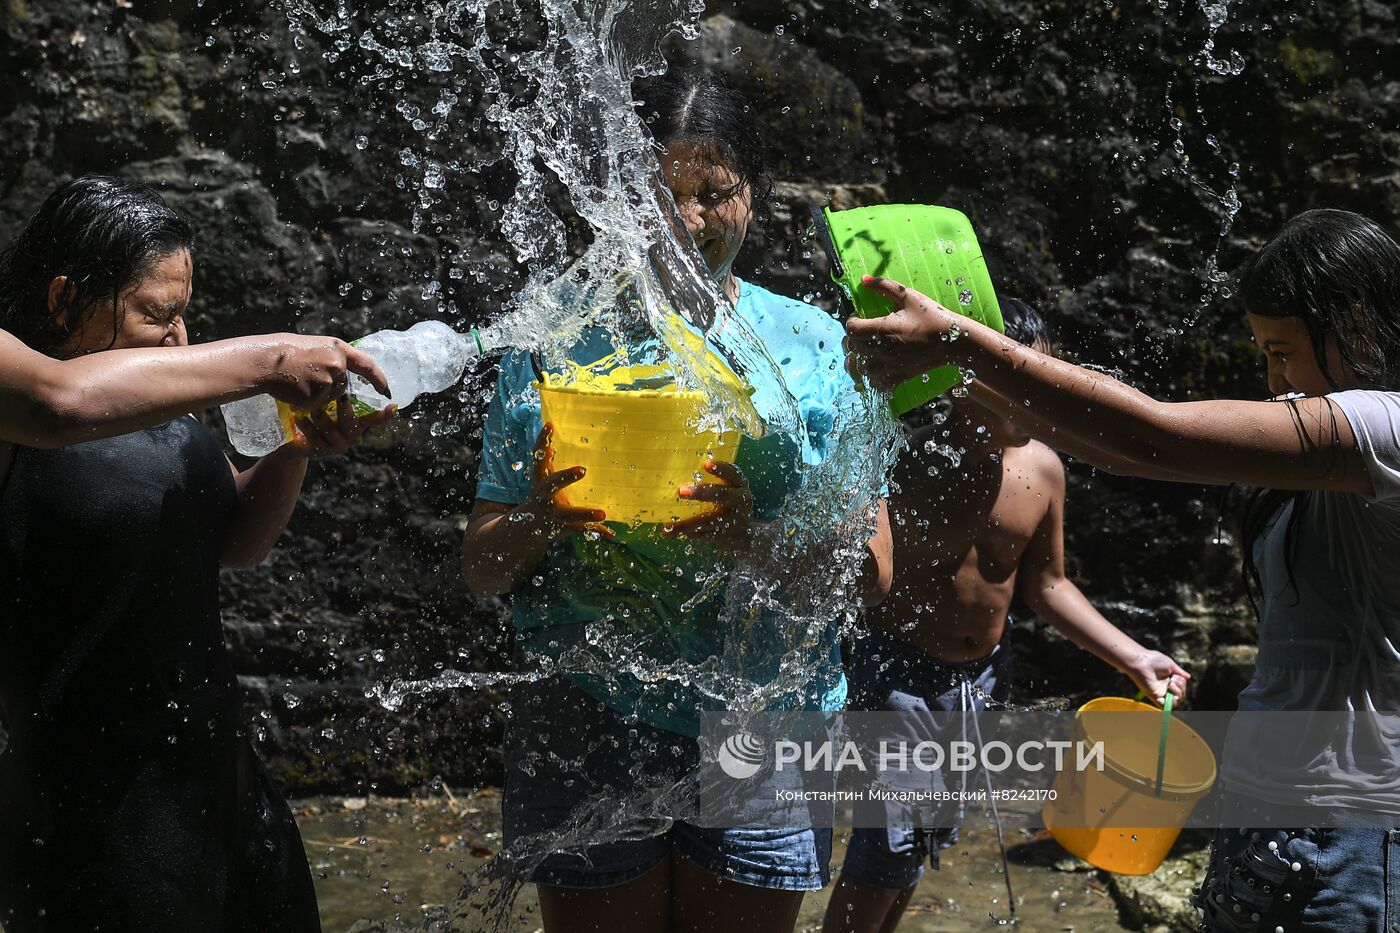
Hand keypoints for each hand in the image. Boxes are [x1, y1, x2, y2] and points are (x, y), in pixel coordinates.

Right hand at [265, 335, 390, 410]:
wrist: (267, 360)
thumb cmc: (289, 352)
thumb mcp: (317, 348)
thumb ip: (334, 358)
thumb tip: (345, 373)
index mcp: (338, 349)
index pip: (366, 365)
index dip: (378, 378)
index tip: (386, 390)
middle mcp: (337, 364)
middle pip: (342, 386)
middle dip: (329, 388)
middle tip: (306, 376)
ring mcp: (327, 381)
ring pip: (329, 398)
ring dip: (316, 395)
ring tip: (299, 380)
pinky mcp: (316, 397)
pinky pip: (315, 405)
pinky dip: (305, 402)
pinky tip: (295, 389)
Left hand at [288, 394, 395, 458]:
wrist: (294, 436)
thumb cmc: (314, 411)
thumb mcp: (327, 398)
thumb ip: (340, 387)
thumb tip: (343, 366)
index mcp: (357, 422)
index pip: (374, 418)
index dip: (384, 415)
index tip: (391, 406)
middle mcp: (351, 435)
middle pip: (352, 423)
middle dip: (345, 409)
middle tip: (339, 395)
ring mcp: (336, 445)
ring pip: (331, 430)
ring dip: (320, 414)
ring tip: (309, 405)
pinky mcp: (320, 451)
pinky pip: (315, 437)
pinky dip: (306, 425)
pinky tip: (299, 416)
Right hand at [515, 423, 611, 539]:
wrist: (528, 529)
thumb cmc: (541, 495)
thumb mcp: (541, 477)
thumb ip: (546, 456)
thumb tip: (550, 425)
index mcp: (540, 482)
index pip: (539, 458)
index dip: (542, 441)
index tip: (550, 425)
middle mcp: (545, 497)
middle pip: (552, 486)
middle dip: (566, 477)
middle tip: (582, 469)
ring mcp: (554, 515)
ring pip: (570, 515)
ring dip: (586, 513)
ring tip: (603, 512)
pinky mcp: (565, 527)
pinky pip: (584, 530)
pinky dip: (599, 531)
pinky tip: (612, 534)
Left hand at [662, 459, 754, 553]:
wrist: (743, 536)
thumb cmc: (726, 503)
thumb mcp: (727, 488)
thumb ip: (709, 480)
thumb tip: (672, 468)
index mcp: (739, 485)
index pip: (733, 473)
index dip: (721, 468)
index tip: (706, 464)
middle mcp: (740, 501)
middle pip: (722, 496)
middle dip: (702, 493)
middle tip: (681, 491)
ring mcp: (734, 521)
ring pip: (709, 521)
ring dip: (688, 523)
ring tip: (669, 525)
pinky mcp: (725, 536)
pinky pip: (704, 535)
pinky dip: (686, 533)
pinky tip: (670, 531)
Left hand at [843, 275, 964, 390]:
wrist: (953, 341)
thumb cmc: (931, 316)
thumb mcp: (908, 296)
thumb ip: (884, 286)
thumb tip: (864, 279)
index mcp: (883, 329)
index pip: (851, 329)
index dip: (851, 322)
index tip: (858, 317)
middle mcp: (883, 350)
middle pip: (853, 349)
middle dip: (854, 339)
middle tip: (864, 331)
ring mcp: (890, 366)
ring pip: (861, 369)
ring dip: (861, 359)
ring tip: (867, 350)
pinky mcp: (898, 378)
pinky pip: (876, 384)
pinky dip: (873, 378)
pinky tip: (878, 367)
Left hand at [1126, 651, 1190, 706]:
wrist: (1142, 661)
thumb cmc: (1154, 660)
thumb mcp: (1171, 665)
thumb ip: (1180, 672)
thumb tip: (1188, 677)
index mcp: (1169, 680)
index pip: (1181, 688)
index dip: (1182, 683)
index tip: (1176, 675)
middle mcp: (1165, 688)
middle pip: (1181, 696)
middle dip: (1181, 688)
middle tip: (1173, 679)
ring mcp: (1160, 693)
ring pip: (1176, 702)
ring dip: (1178, 694)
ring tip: (1171, 684)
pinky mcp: (1154, 696)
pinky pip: (1165, 706)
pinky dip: (1171, 702)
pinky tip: (1169, 689)